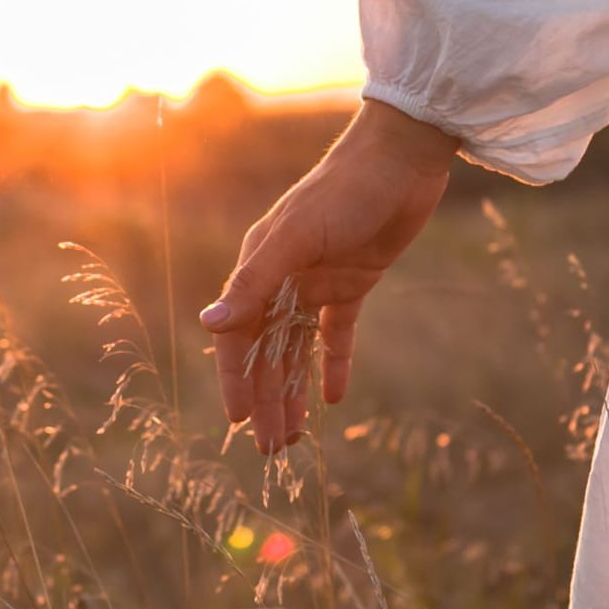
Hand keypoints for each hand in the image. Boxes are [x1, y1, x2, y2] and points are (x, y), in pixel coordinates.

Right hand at [200, 99, 457, 452]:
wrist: (401, 159)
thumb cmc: (342, 191)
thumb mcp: (294, 238)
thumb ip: (252, 284)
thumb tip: (207, 326)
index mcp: (259, 266)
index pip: (239, 335)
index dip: (236, 379)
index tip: (239, 421)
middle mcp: (283, 278)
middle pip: (269, 351)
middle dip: (267, 399)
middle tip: (271, 449)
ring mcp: (318, 282)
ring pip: (299, 349)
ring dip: (295, 391)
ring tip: (295, 436)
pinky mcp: (355, 282)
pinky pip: (338, 332)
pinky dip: (335, 364)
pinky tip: (334, 399)